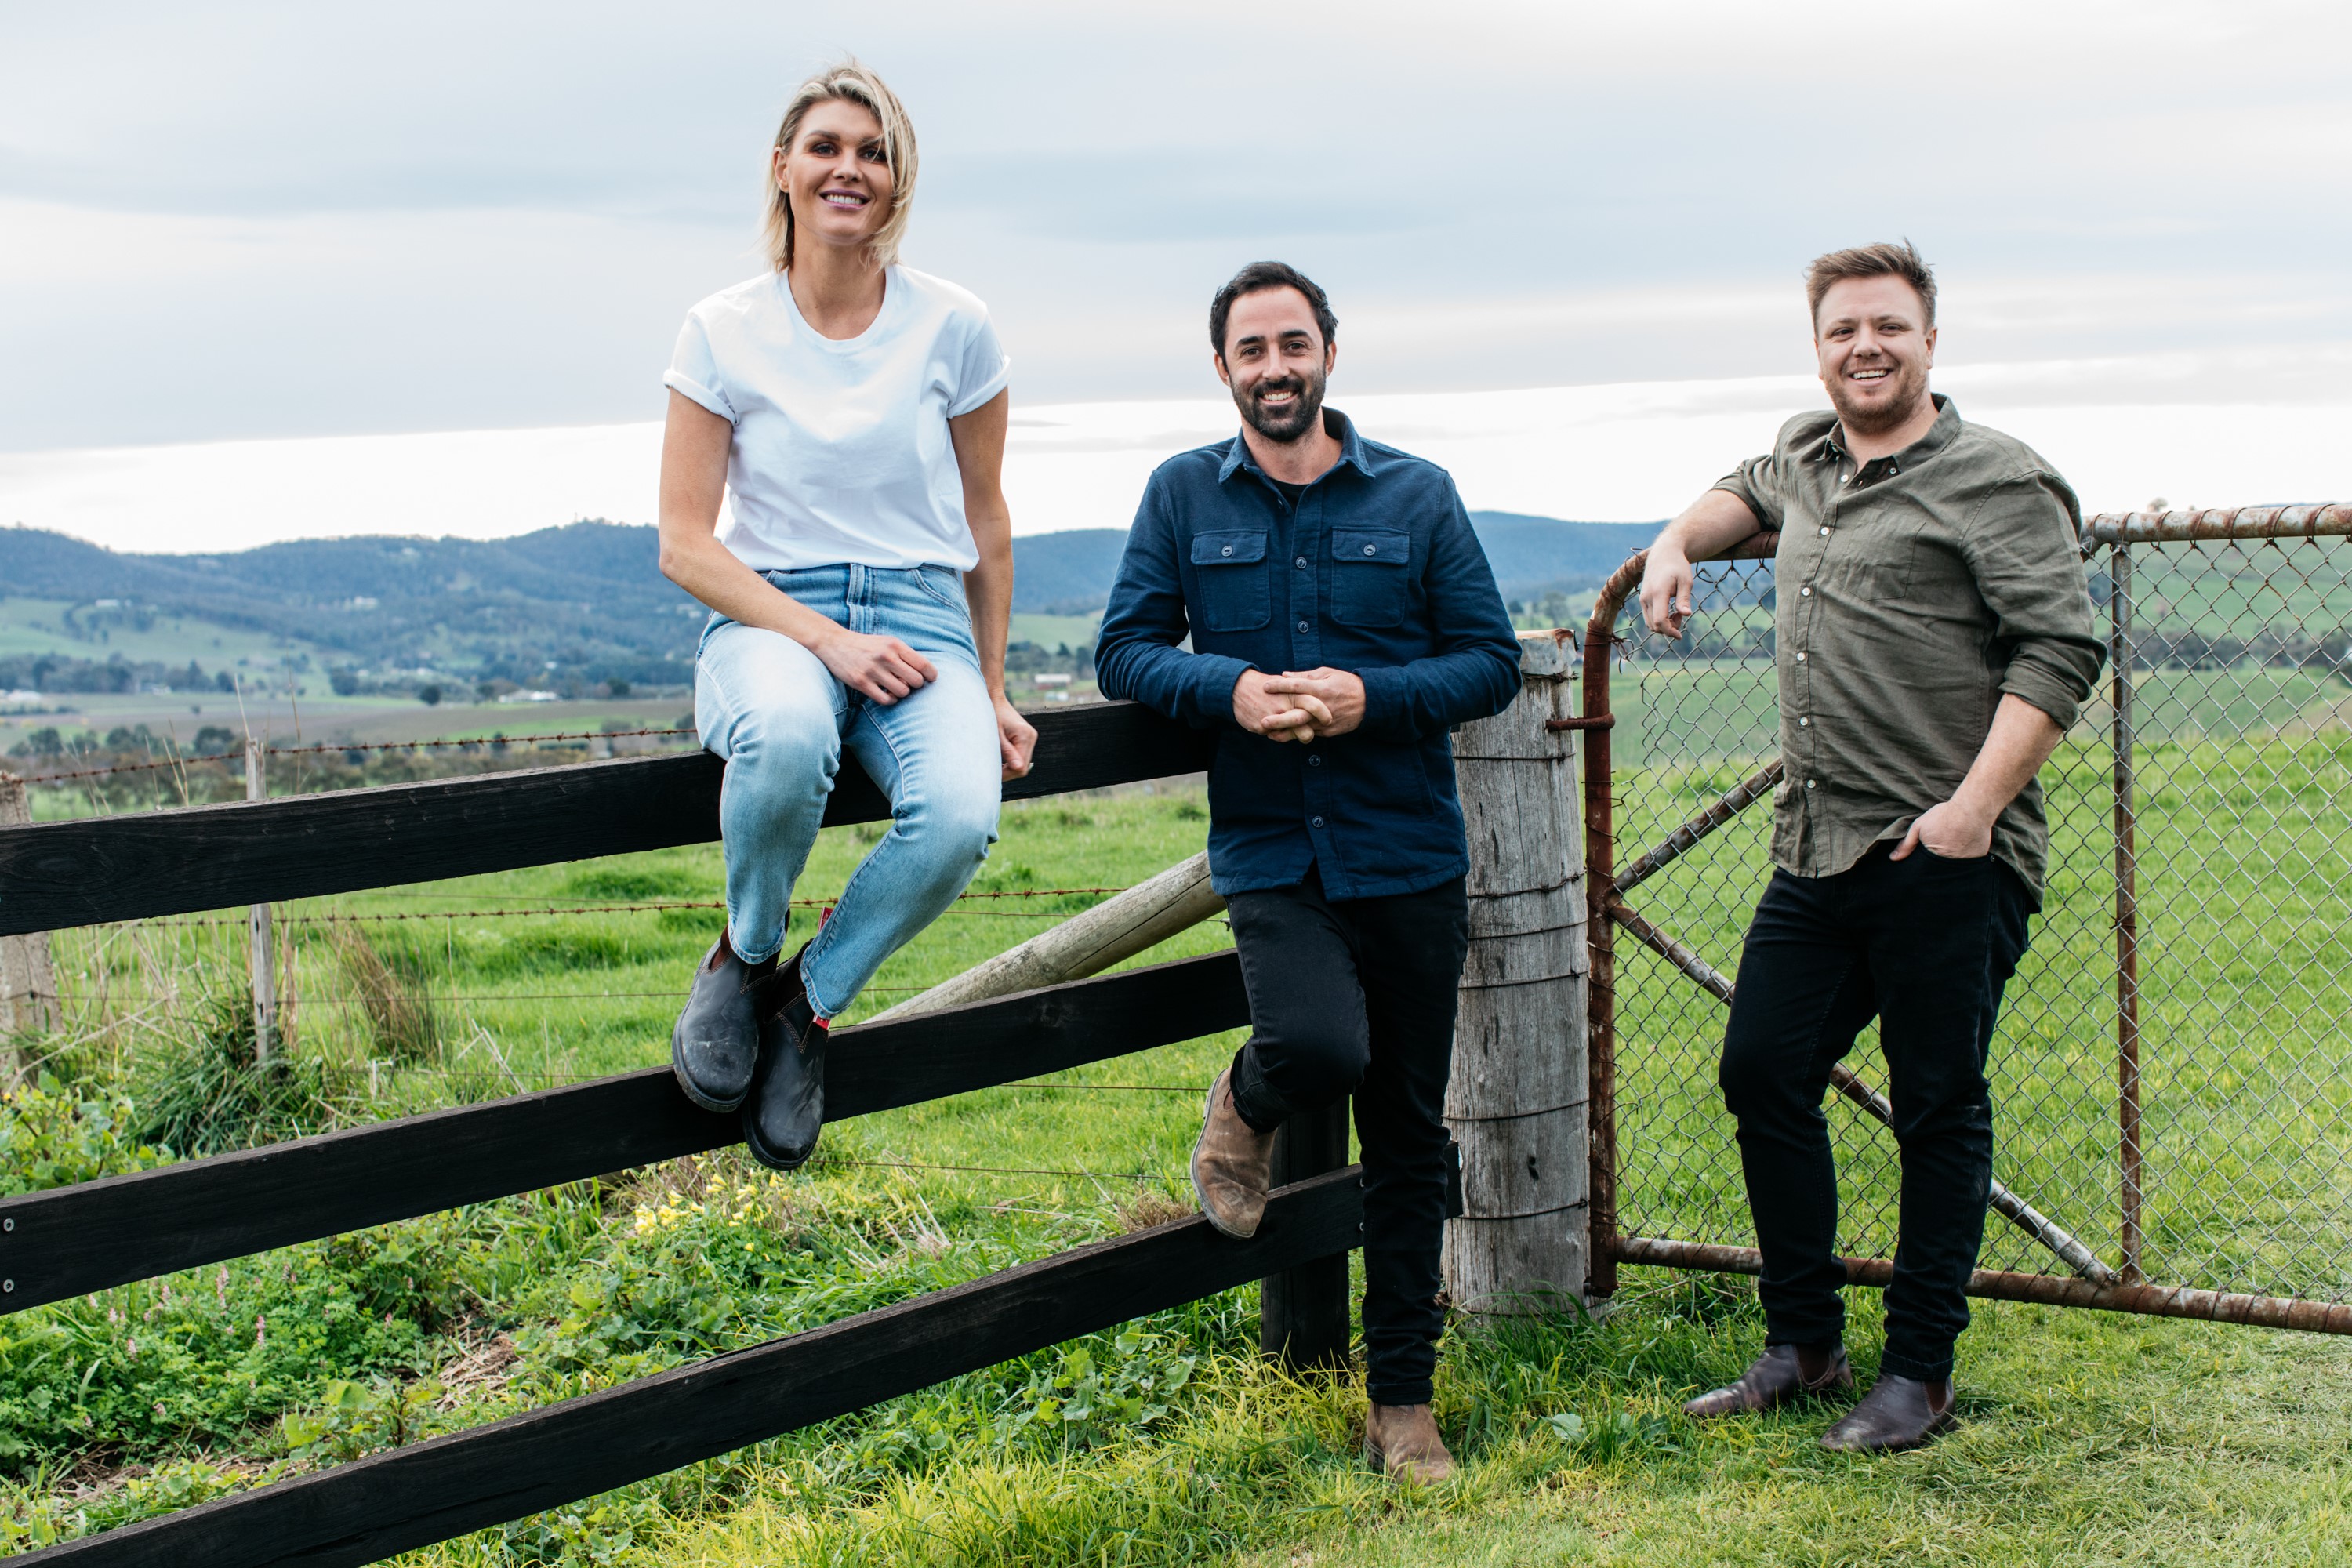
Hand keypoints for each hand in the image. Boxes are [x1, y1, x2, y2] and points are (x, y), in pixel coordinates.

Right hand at [811, 628, 935, 703]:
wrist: (835, 643)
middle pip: (916, 681)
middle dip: (916, 685)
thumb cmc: (867, 645)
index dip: (931, 675)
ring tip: (895, 687)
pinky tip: (886, 693)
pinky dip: (890, 700)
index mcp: (895, 645)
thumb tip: (926, 674)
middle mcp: (885, 656)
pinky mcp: (861, 682)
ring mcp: (872, 670)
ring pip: (902, 692)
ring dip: (901, 693)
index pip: (924, 665)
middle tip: (908, 682)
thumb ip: (905, 655)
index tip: (929, 679)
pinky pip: (886, 700)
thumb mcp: (888, 642)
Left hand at [994, 693, 1037, 780]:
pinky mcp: (1027, 738)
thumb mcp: (996, 735)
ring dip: (1009, 766)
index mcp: (1025, 736)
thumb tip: (1018, 769)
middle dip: (1008, 771)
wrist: (995, 700)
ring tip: (995, 762)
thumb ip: (1007, 752)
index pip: (1021, 767)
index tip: (993, 773)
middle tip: (992, 770)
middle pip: (1023, 767)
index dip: (1007, 774)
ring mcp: (1031, 738)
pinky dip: (1011, 760)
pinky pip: (1021, 755)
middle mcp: (1031, 737)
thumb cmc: (993, 715)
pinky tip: (1000, 757)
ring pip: (1023, 763)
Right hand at [1232, 669, 1318, 742]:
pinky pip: (1275, 736)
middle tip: (1311, 734)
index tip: (1329, 720)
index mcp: (1292, 693)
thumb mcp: (1283, 683)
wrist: (1237, 688)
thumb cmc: (1264, 686)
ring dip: (1293, 737)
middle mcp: (1284, 706)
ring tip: (1293, 734)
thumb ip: (1299, 690)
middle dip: (1309, 735)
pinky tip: (1274, 728)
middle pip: (1305, 728)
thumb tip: (1316, 696)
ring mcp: (1273, 718)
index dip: (1324, 714)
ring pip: (1290, 736)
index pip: (1315, 705)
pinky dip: (1276, 734)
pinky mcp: (1262, 727)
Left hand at [1262, 667, 1365, 738]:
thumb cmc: (1346, 683)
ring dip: (1285, 732)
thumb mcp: (1328, 673)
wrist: (1369, 702)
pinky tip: (1284, 735)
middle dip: (1279, 719)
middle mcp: (1323, 706)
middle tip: (1263, 721)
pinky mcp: (1329, 731)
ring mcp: (1326, 721)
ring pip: (1303, 728)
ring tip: (1269, 733)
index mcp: (1322, 688)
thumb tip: (1284, 675)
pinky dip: (1297, 734)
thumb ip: (1305, 675)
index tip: (1265, 686)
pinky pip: (1310, 733)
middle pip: (1298, 714)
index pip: (1297, 686)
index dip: (1280, 686)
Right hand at [1639, 543, 1695, 637]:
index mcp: (1658, 593)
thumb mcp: (1686, 581)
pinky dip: (1659, 620)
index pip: (1660, 621)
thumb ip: (1684, 598)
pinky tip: (1670, 611)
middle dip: (1669, 628)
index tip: (1680, 635)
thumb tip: (1686, 614)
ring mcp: (1642, 599)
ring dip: (1664, 625)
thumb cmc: (1677, 566)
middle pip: (1655, 625)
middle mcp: (1646, 598)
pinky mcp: (1642, 599)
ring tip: (1676, 613)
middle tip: (1681, 615)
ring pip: (1650, 624)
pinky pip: (1648, 618)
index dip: (1670, 631)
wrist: (1663, 553)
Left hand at [1891, 799, 1992, 860]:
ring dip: (1954, 859)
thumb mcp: (1919, 827)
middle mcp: (1950, 865)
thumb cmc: (1944, 816)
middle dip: (1938, 863)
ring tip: (1954, 843)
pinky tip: (1966, 843)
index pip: (1926, 869)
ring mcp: (1966, 863)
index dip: (1925, 864)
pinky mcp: (1979, 858)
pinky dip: (1968, 855)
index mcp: (1933, 858)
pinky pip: (1971, 861)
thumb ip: (1906, 845)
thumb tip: (1893, 858)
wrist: (1972, 808)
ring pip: (1956, 867)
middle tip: (1942, 844)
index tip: (1927, 853)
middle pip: (1941, 869)